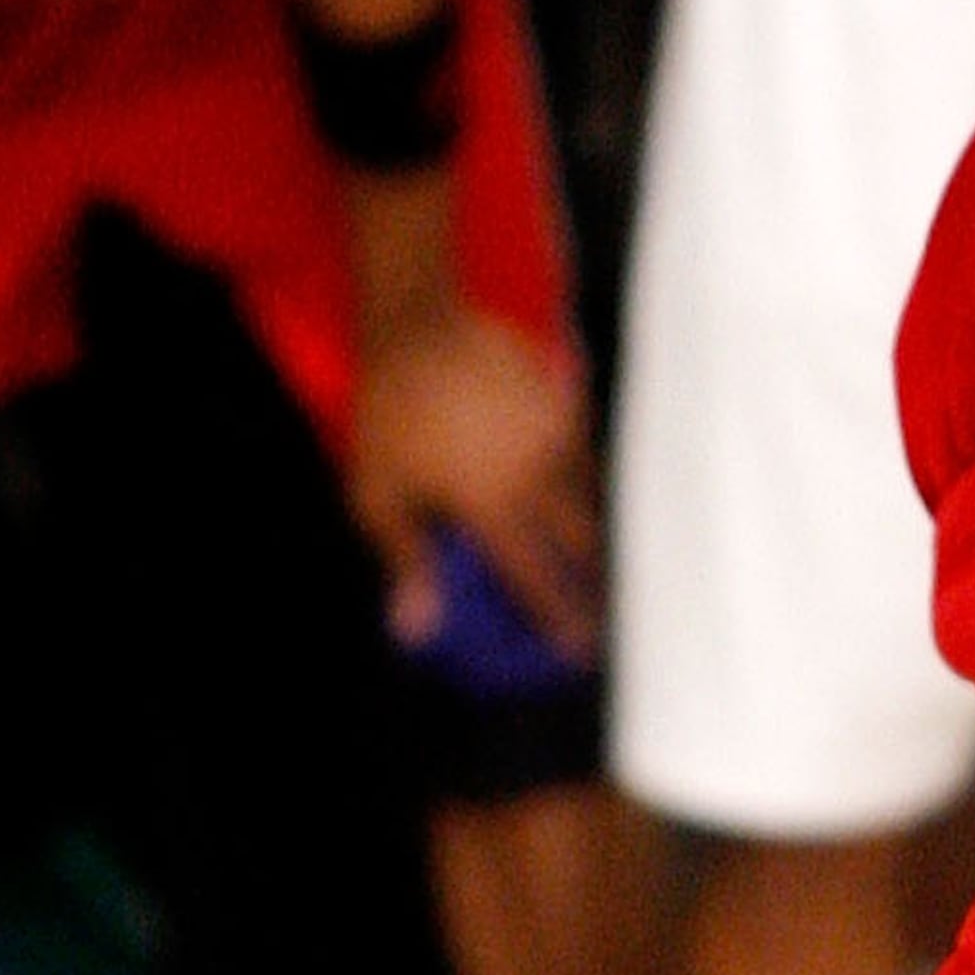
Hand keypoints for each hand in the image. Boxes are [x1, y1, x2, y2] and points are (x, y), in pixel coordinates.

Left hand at [355, 307, 602, 656]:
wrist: (417, 324)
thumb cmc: (387, 414)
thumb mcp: (376, 495)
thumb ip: (406, 561)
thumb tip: (419, 630)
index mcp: (492, 505)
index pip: (536, 577)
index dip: (561, 619)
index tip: (581, 651)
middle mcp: (536, 474)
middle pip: (581, 539)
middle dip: (592, 575)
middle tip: (598, 601)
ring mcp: (555, 432)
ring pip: (589, 490)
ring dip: (587, 521)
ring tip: (585, 544)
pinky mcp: (562, 399)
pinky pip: (581, 444)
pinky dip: (576, 467)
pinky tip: (567, 475)